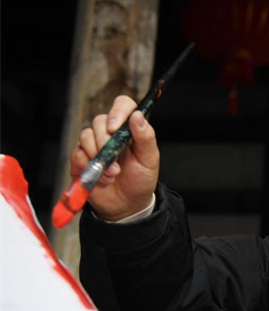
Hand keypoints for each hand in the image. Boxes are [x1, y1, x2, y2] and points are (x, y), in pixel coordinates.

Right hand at [70, 95, 159, 220]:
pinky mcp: (81, 160)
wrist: (128, 204)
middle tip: (117, 162)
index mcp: (128, 129)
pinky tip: (103, 179)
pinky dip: (90, 168)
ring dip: (99, 157)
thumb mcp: (149, 159)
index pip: (122, 105)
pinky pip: (77, 155)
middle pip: (99, 121)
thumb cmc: (141, 179)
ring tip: (113, 174)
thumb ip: (146, 137)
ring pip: (85, 136)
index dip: (117, 112)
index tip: (115, 127)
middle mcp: (109, 134)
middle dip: (106, 142)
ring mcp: (93, 145)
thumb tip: (138, 115)